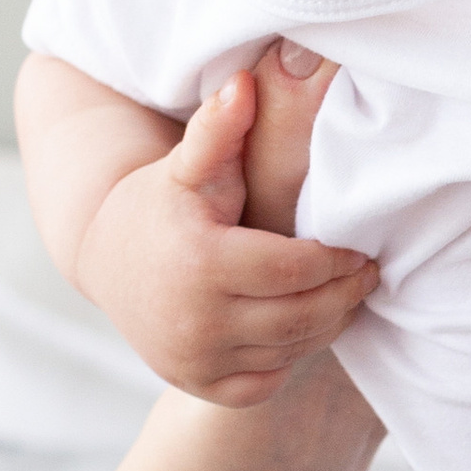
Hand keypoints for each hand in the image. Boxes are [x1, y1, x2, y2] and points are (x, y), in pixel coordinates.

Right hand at [76, 57, 371, 408]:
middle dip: (342, 297)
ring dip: (324, 326)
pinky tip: (301, 328)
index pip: (296, 270)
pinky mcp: (195, 386)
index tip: (361, 252)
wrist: (105, 259)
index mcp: (201, 263)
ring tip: (341, 297)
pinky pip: (266, 382)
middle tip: (365, 277)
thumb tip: (242, 84)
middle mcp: (195, 321)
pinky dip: (290, 358)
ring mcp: (193, 360)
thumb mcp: (187, 165)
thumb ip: (218, 127)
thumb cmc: (160, 205)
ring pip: (288, 351)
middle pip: (301, 317)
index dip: (338, 262)